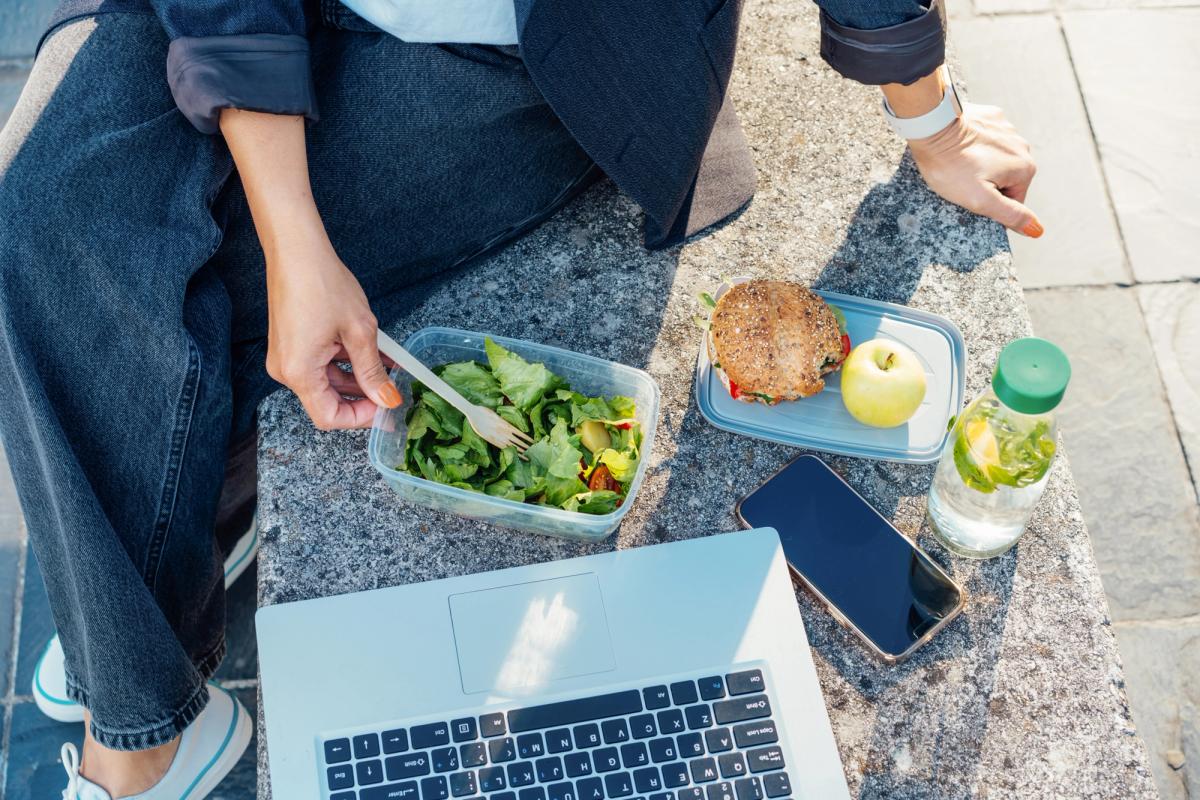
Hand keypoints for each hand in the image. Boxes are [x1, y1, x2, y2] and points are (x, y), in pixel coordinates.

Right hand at [218, 108, 400, 429]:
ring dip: (357, 379)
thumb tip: (387, 399)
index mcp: (299, 372)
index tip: (386, 408)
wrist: (296, 250)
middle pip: (327, 402)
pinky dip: (345, 363)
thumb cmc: (322, 283)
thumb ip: (373, 371)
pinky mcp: (290, 345)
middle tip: (392, 389)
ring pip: (326, 383)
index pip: (329, 417)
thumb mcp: (359, 332)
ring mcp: (286, 357)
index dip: (360, 418)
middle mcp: (286, 370)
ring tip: (388, 368)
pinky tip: (371, 354)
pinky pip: (320, 365)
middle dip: (362, 398)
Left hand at [908, 103, 1041, 237]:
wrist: (933, 126)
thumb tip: (1037, 230)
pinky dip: (973, 144)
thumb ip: (1010, 215)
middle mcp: (1022, 146)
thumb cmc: (952, 166)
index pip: (1012, 201)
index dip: (988, 204)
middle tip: (960, 180)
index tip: (969, 196)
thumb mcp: (980, 199)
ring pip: (995, 158)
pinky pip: (986, 138)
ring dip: (979, 163)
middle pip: (1004, 178)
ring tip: (957, 163)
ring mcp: (1007, 128)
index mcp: (1025, 168)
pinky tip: (958, 145)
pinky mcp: (991, 116)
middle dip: (984, 184)